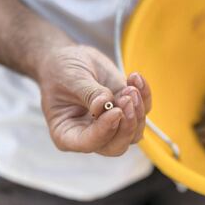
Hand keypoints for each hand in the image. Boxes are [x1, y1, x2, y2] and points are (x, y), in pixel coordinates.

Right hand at [37, 45, 151, 155]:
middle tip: (128, 99)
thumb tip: (106, 104)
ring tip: (131, 86)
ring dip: (138, 111)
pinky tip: (134, 77)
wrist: (69, 58)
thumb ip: (89, 94)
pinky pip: (142, 111)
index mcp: (67, 134)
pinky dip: (144, 96)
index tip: (115, 111)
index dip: (105, 131)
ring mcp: (110, 124)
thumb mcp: (70, 79)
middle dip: (127, 126)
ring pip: (133, 133)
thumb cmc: (61, 71)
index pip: (89, 143)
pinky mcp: (125, 110)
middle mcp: (90, 135)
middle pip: (116, 146)